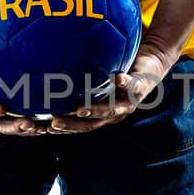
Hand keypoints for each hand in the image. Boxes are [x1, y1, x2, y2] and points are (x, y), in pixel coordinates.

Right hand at [43, 43, 175, 134]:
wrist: (152, 65)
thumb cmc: (119, 71)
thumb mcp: (97, 78)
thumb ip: (78, 80)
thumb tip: (46, 71)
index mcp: (103, 114)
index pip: (78, 126)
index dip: (61, 129)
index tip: (41, 128)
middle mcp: (115, 113)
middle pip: (92, 124)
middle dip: (72, 125)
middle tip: (53, 124)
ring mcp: (129, 102)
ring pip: (111, 109)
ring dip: (96, 110)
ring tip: (80, 108)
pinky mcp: (141, 88)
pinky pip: (133, 86)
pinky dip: (125, 83)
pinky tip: (117, 78)